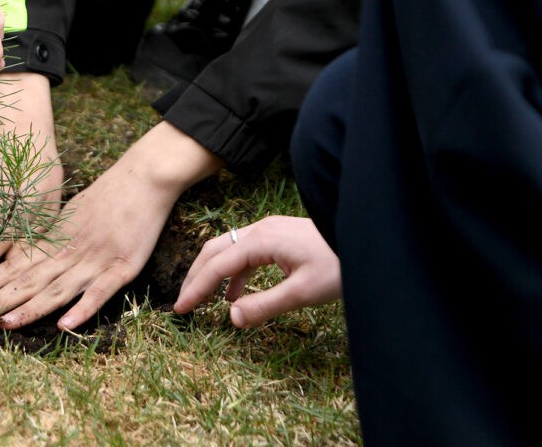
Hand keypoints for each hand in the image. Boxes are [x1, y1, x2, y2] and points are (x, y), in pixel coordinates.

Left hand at [0, 122, 223, 330]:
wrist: (144, 176)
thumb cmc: (109, 194)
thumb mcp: (71, 215)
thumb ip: (51, 239)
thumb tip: (24, 256)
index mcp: (56, 239)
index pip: (17, 265)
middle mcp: (70, 251)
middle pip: (29, 279)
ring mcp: (95, 259)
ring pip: (57, 289)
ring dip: (30, 309)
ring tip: (4, 324)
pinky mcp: (123, 267)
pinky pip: (99, 292)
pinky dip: (82, 309)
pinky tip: (64, 325)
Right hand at [173, 215, 339, 327]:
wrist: (367, 239)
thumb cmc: (338, 265)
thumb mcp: (303, 292)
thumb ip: (265, 305)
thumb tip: (232, 318)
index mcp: (260, 241)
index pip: (216, 266)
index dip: (196, 288)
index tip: (181, 309)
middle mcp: (259, 230)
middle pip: (214, 250)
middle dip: (196, 277)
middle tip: (183, 302)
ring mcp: (269, 230)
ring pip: (227, 249)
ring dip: (212, 273)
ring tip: (203, 300)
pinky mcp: (278, 236)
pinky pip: (244, 252)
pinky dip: (233, 272)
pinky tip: (234, 294)